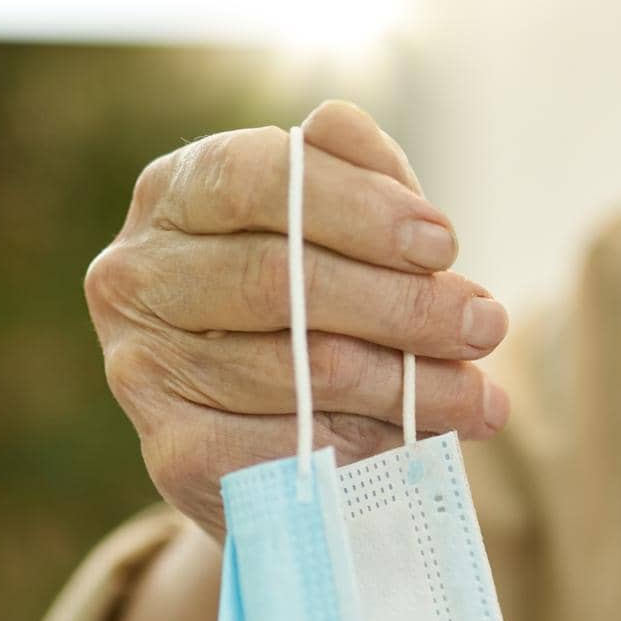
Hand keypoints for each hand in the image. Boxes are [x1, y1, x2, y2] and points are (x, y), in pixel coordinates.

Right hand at [85, 100, 509, 536]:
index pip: (254, 177)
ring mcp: (142, 370)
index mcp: (172, 196)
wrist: (254, 445)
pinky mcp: (173, 455)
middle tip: (485, 326)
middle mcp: (135, 277)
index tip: (443, 244)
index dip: (358, 209)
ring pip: (298, 370)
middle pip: (280, 279)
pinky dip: (367, 446)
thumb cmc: (304, 314)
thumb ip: (356, 182)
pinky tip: (419, 446)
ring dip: (407, 385)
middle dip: (401, 305)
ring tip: (480, 397)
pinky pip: (290, 447)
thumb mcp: (334, 232)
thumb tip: (377, 165)